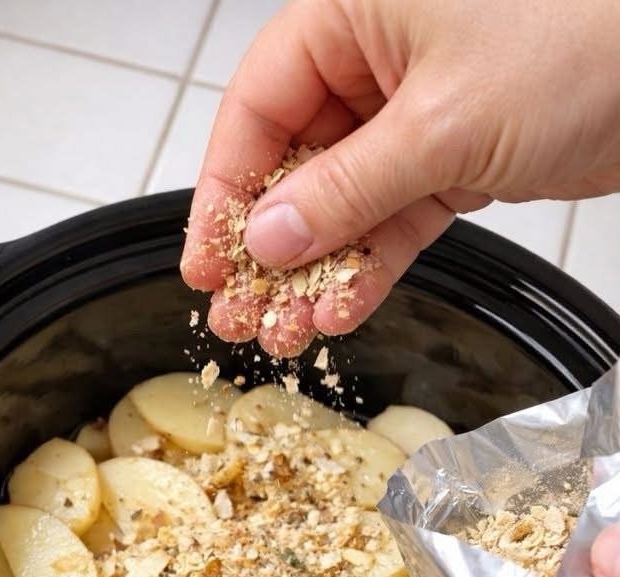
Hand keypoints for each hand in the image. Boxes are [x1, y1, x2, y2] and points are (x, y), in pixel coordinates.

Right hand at [181, 0, 619, 356]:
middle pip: (293, 163)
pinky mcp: (451, 159)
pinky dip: (369, 268)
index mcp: (354, 15)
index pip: (257, 105)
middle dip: (267, 249)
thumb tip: (269, 238)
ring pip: (342, 203)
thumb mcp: (441, 125)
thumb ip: (346, 190)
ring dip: (314, 273)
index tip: (206, 261)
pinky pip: (392, 221)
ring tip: (284, 334)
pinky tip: (339, 312)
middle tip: (238, 315)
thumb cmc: (582, 39)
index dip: (225, 192)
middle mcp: (376, 60)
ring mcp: (414, 114)